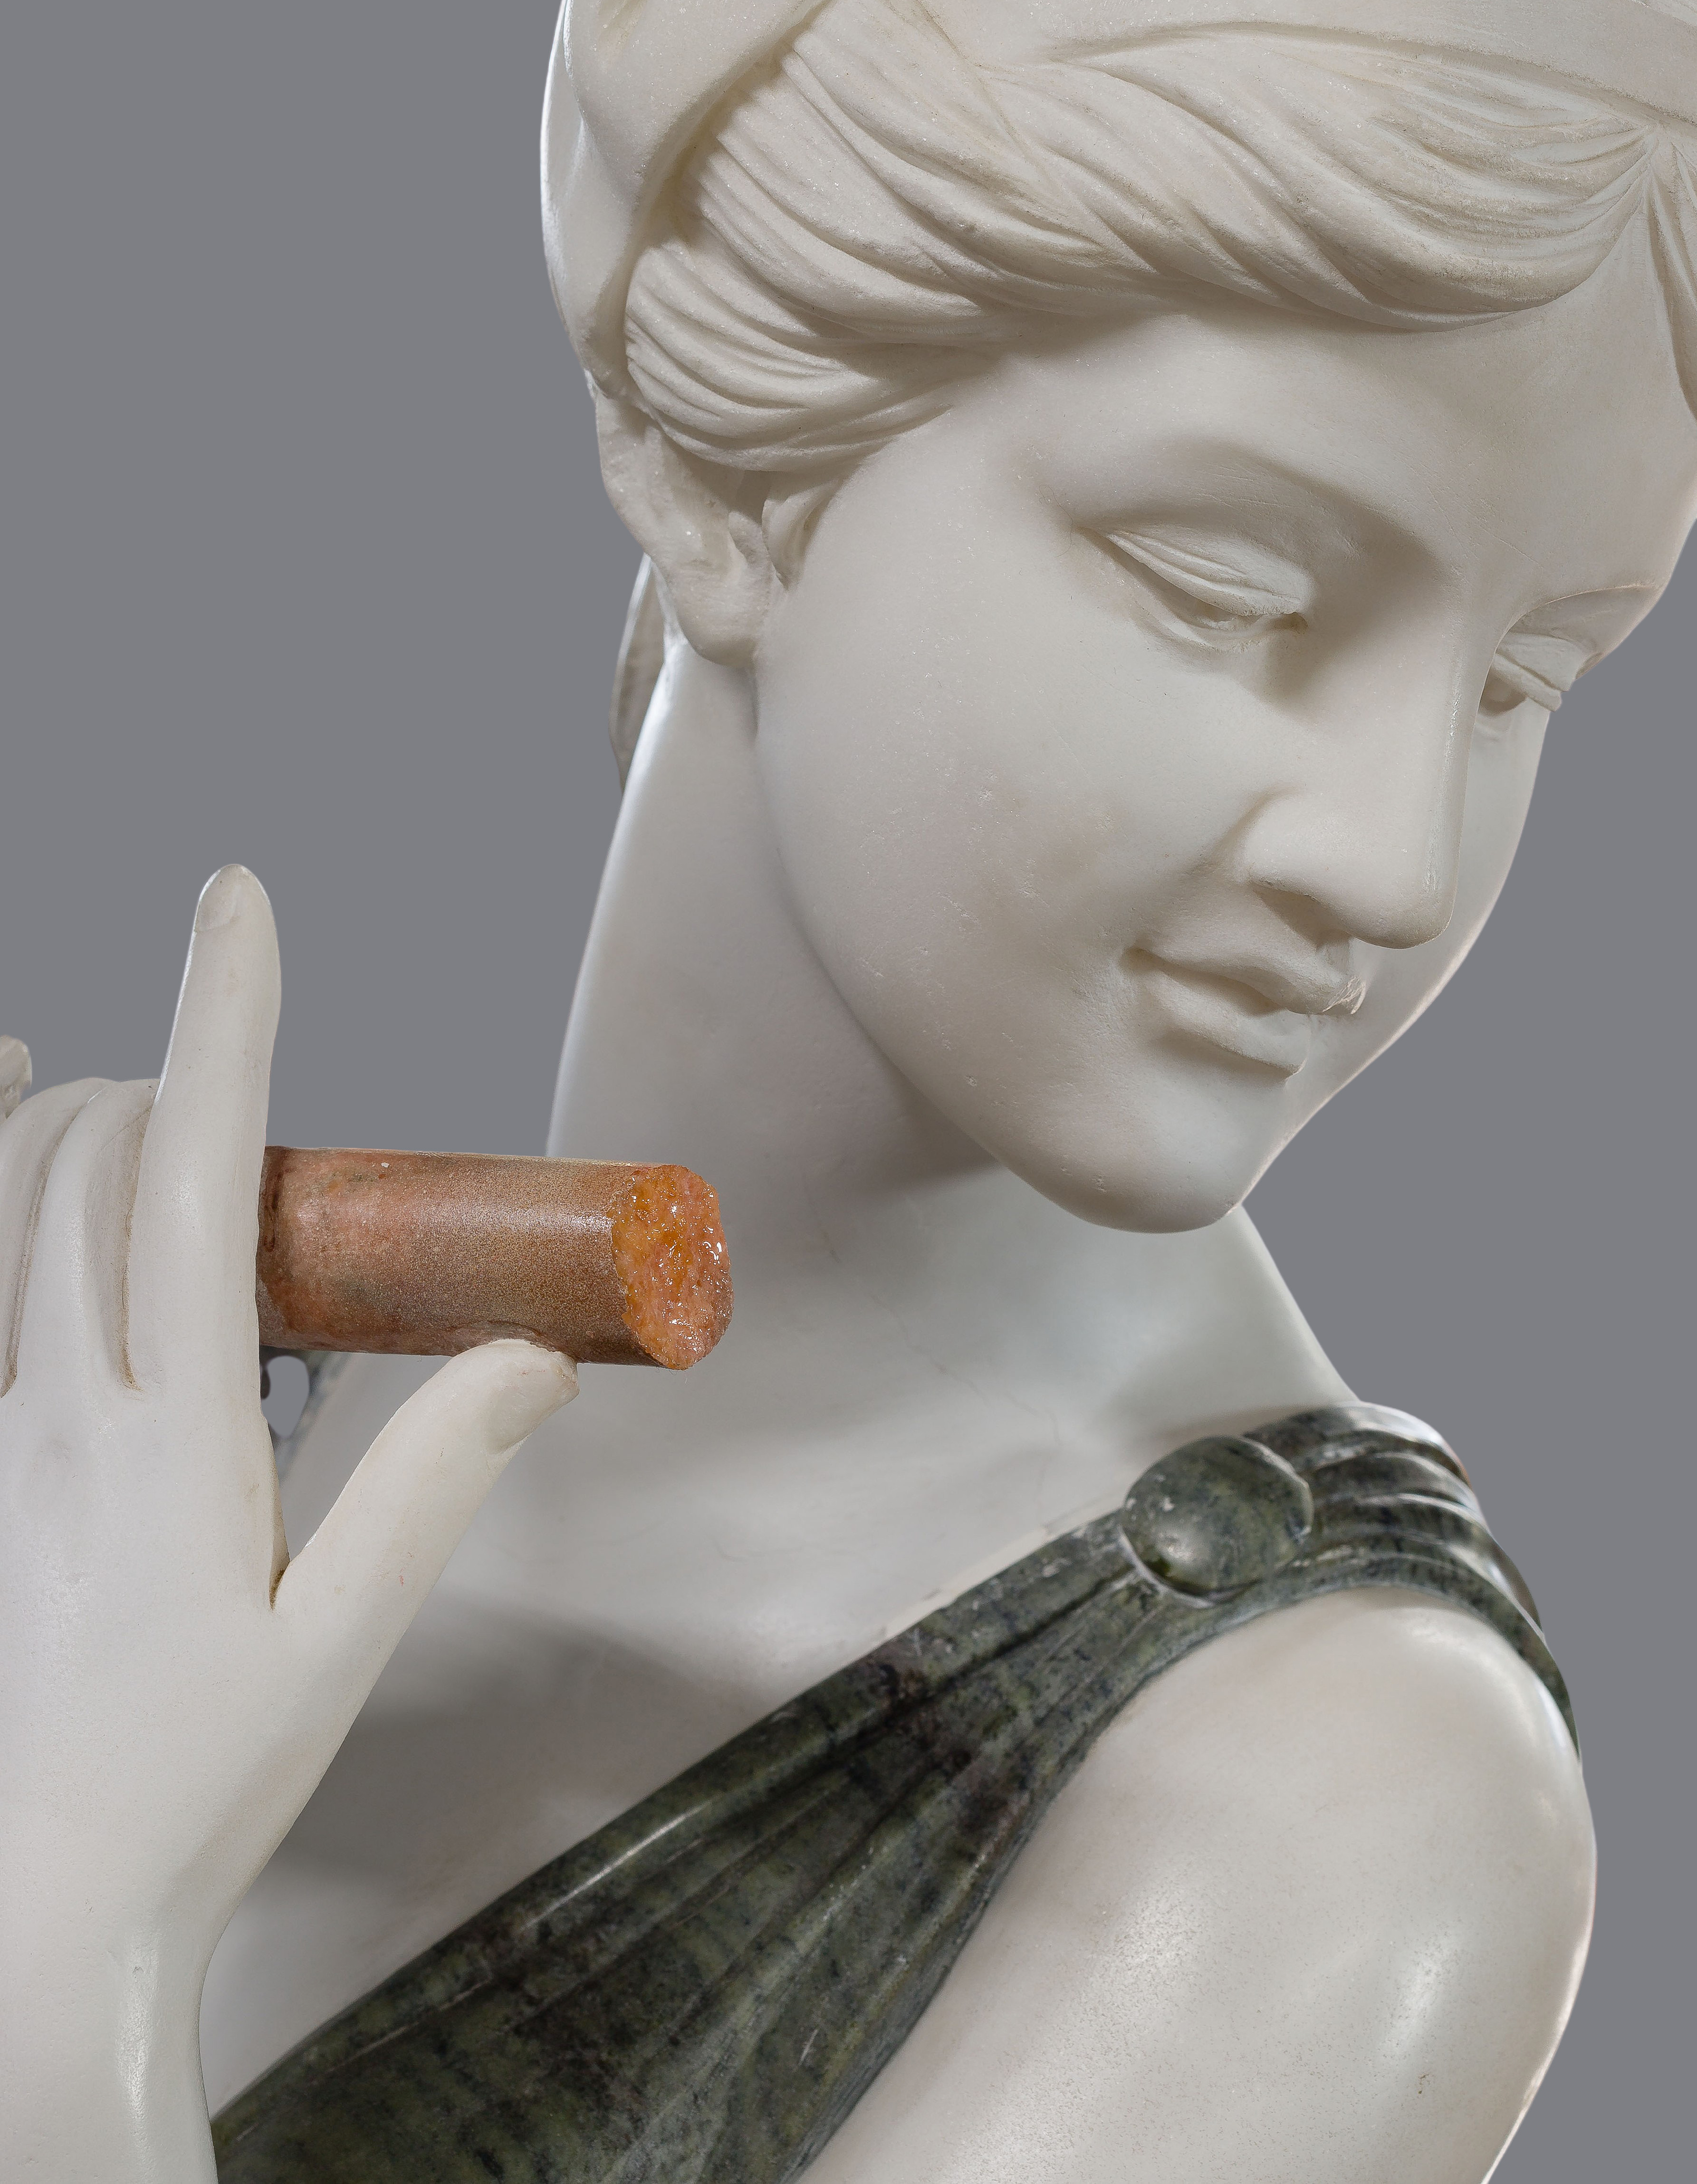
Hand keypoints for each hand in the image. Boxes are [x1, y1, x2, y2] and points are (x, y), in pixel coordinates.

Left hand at [0, 869, 577, 2181]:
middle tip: (236, 1056)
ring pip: (3, 1205)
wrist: (25, 1917)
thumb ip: (429, 1481)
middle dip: (163, 1065)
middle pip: (94, 1164)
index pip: (196, 1174)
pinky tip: (3, 1116)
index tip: (237, 900)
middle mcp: (62, 1414)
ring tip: (120, 1069)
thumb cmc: (187, 1793)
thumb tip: (524, 1350)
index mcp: (176, 1444)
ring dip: (64, 1108)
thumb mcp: (337, 1643)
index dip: (222, 1018)